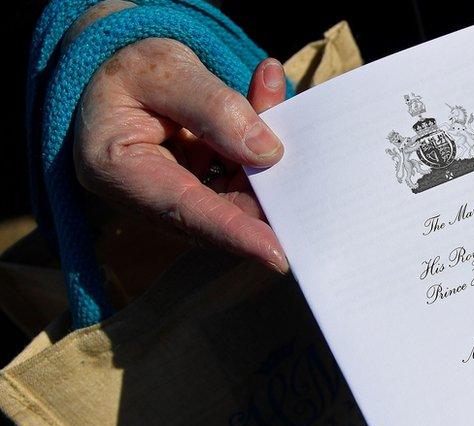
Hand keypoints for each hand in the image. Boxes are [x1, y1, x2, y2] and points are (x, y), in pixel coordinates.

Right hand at [73, 36, 288, 272]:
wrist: (114, 67)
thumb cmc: (128, 66)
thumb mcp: (162, 69)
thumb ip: (213, 106)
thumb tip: (267, 153)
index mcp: (118, 171)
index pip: (185, 211)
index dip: (234, 234)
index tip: (278, 255)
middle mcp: (147, 196)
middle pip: (221, 208)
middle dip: (266, 186)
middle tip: (304, 163)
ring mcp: (177, 195)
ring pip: (238, 191)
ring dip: (265, 151)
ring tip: (269, 92)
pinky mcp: (200, 186)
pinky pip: (241, 174)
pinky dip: (258, 141)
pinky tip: (267, 94)